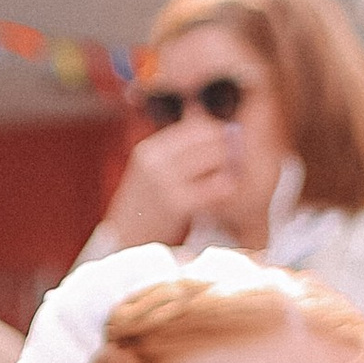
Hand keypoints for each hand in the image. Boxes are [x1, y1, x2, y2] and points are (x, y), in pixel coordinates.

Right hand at [102, 117, 238, 249]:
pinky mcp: (177, 204)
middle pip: (208, 137)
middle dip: (228, 147)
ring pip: (216, 157)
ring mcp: (165, 182)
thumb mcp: (149, 173)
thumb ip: (174, 150)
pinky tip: (226, 194)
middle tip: (236, 160)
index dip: (217, 132)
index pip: (195, 125)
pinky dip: (226, 187)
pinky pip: (216, 187)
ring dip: (230, 166)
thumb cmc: (145, 209)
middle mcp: (155, 161)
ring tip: (231, 177)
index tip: (227, 144)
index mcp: (150, 150)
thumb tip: (201, 116)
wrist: (128, 245)